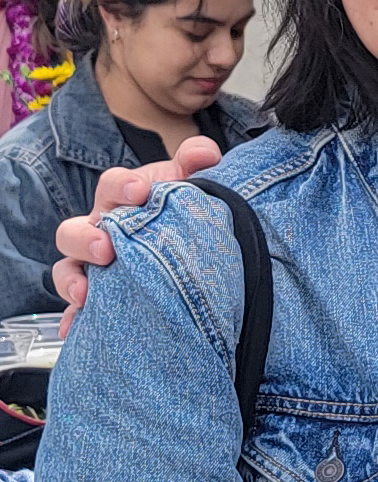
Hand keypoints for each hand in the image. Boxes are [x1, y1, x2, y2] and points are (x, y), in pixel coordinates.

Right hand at [50, 135, 223, 330]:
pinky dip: (75, 318)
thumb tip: (205, 153)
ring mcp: (95, 263)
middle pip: (74, 231)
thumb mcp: (191, 182)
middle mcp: (102, 229)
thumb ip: (198, 162)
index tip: (139, 191)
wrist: (191, 241)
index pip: (112, 186)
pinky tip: (76, 328)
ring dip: (72, 280)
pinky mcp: (100, 293)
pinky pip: (77, 308)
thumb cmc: (181, 207)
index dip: (122, 186)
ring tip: (86, 293)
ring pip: (68, 268)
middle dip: (86, 239)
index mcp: (123, 198)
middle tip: (106, 248)